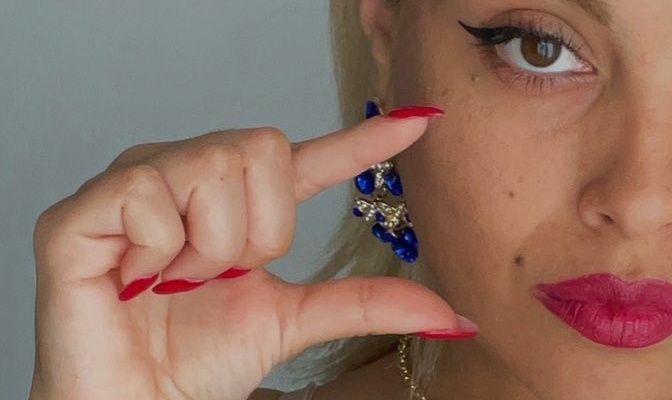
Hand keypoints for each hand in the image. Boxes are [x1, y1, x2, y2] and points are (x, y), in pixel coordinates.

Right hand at [30, 107, 473, 399]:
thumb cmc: (200, 363)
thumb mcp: (295, 322)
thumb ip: (366, 304)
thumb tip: (452, 314)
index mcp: (241, 203)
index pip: (307, 158)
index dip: (363, 138)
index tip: (422, 121)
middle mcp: (188, 177)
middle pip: (262, 145)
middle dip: (257, 229)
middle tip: (218, 275)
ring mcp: (135, 185)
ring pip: (212, 164)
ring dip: (208, 244)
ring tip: (174, 281)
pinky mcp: (82, 209)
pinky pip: (148, 191)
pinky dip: (157, 248)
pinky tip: (135, 278)